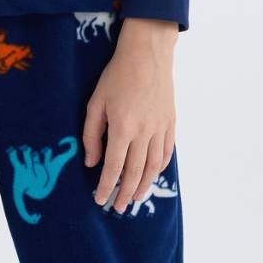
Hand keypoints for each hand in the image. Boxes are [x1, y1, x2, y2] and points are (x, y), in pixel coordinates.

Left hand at [83, 17, 177, 211]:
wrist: (147, 55)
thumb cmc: (117, 76)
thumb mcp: (95, 103)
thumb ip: (92, 135)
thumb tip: (91, 162)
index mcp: (122, 127)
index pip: (113, 167)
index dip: (106, 186)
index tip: (100, 200)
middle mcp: (143, 132)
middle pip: (135, 172)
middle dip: (124, 193)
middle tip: (117, 207)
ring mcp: (160, 128)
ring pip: (153, 166)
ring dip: (144, 186)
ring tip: (134, 198)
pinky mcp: (170, 123)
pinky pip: (166, 152)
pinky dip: (159, 168)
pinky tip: (152, 175)